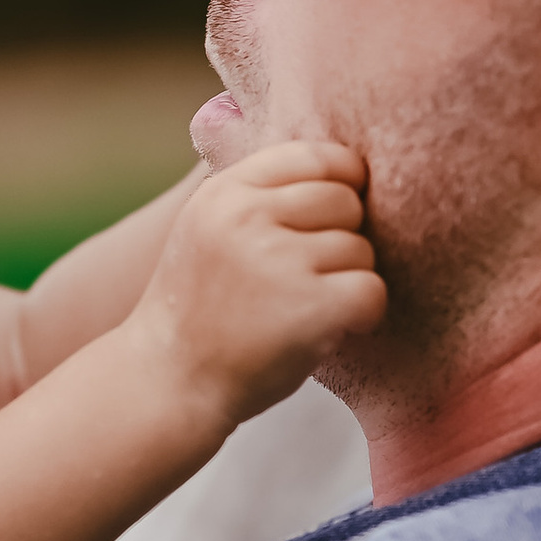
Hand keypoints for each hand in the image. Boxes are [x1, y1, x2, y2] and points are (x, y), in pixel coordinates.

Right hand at [129, 138, 384, 427]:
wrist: (168, 383)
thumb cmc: (199, 311)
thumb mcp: (207, 230)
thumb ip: (258, 196)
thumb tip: (344, 169)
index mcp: (224, 192)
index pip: (316, 156)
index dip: (342, 183)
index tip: (336, 218)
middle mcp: (247, 217)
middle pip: (345, 201)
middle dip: (343, 238)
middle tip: (313, 278)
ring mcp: (278, 261)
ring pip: (361, 250)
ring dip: (348, 282)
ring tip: (308, 309)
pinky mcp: (309, 306)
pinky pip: (372, 290)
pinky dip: (365, 314)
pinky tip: (337, 329)